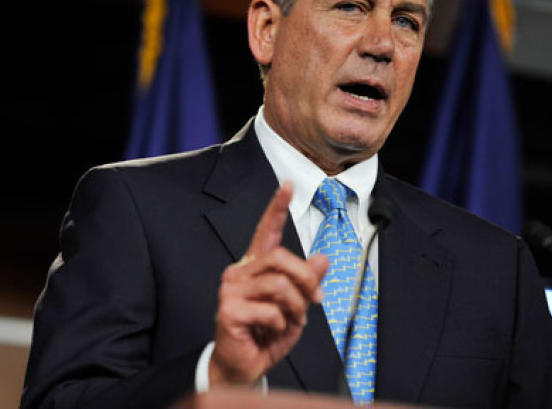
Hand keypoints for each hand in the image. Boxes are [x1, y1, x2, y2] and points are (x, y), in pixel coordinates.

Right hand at [209, 182, 328, 385]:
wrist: (243, 366)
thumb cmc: (265, 335)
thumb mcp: (295, 307)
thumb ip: (307, 282)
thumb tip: (323, 259)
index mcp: (255, 267)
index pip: (265, 231)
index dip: (276, 207)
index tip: (287, 185)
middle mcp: (240, 272)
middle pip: (281, 258)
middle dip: (305, 281)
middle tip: (312, 303)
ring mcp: (231, 290)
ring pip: (280, 285)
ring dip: (295, 309)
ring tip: (288, 323)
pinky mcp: (228, 309)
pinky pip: (271, 310)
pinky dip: (280, 325)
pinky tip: (269, 332)